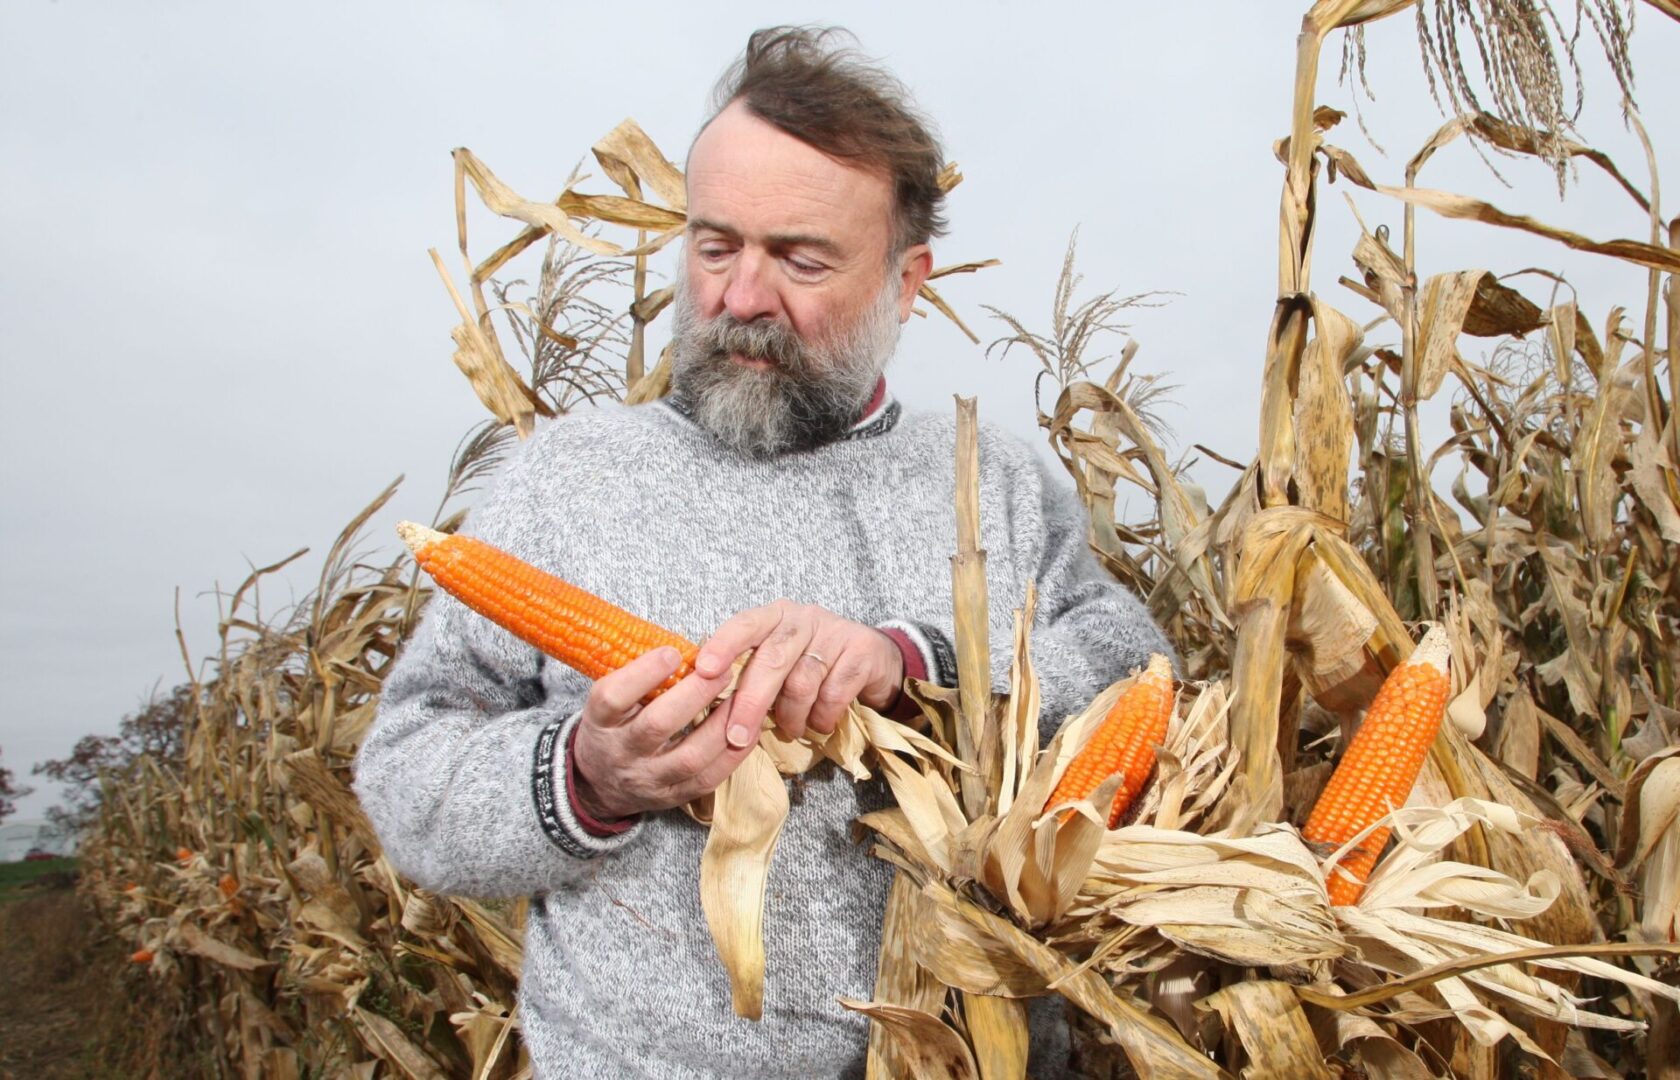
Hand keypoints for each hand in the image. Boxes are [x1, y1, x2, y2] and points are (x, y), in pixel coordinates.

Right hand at [570, 646, 748, 820]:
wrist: (598, 784)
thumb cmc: (612, 728)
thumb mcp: (608, 702)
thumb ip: (636, 678)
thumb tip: (683, 646)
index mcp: (599, 722)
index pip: (613, 697)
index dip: (643, 673)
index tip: (673, 652)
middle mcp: (621, 752)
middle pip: (657, 725)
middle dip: (694, 694)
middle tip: (721, 669)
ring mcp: (648, 779)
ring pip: (689, 757)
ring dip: (721, 725)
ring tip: (742, 698)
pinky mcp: (672, 797)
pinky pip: (707, 779)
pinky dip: (733, 754)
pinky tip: (748, 730)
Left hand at [696, 600, 904, 745]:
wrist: (874, 661)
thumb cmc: (813, 665)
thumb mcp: (779, 662)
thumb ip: (750, 672)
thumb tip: (710, 707)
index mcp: (774, 616)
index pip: (744, 624)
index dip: (723, 645)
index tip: (704, 670)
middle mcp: (802, 618)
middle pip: (772, 659)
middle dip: (751, 702)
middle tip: (737, 736)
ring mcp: (834, 632)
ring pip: (802, 682)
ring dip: (792, 716)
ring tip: (792, 729)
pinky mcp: (861, 651)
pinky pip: (833, 693)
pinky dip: (822, 717)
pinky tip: (820, 724)